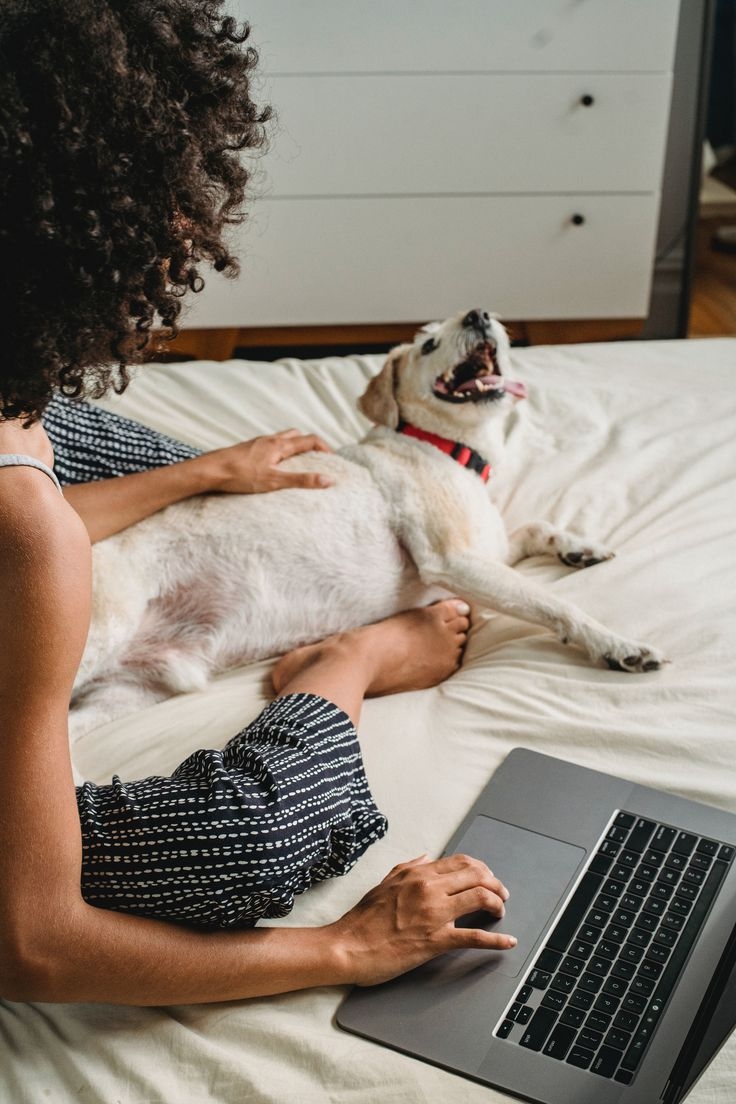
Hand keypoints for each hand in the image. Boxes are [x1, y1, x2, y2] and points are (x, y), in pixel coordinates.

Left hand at [202, 429, 333, 493]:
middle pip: (296, 435)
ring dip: (292, 446)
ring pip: (281, 439)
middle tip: (316, 458)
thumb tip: (328, 480)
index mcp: (279, 445)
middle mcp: (269, 440)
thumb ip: (302, 480)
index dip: (324, 447)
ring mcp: (257, 443)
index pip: (310, 439)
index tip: (332, 458)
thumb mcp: (274, 481)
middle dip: (309, 444)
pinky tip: (272, 465)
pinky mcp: (246, 449)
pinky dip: (278, 451)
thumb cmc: (240, 476)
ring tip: (296, 462)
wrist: (210, 470)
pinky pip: (268, 445)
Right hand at [329, 853, 515, 986]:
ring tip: (501, 912)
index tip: (488, 878)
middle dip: (496, 884)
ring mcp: (434, 914)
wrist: (347, 946)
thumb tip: (425, 858)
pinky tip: (507, 942)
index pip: (461, 863)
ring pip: (481, 898)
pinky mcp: (436, 940)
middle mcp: (429, 889)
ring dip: (498, 904)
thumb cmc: (362, 919)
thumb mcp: (384, 883)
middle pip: (477, 876)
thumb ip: (407, 868)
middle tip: (501, 894)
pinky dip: (496, 940)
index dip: (481, 869)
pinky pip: (474, 937)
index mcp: (418, 874)